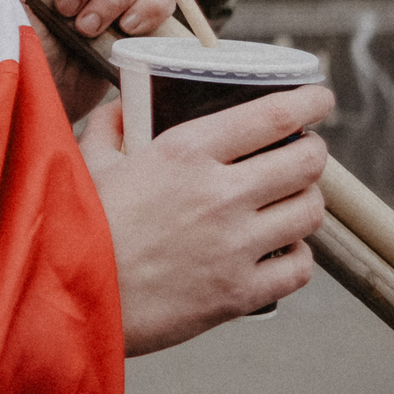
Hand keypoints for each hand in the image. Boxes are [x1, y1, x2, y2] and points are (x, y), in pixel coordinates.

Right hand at [79, 84, 333, 355]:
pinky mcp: (240, 293)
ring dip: (308, 200)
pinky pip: (300, 268)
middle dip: (314, 151)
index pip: (272, 116)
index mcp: (185, 152)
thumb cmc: (78, 226)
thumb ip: (109, 127)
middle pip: (305, 162)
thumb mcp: (89, 162)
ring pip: (310, 212)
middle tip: (306, 151)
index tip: (321, 97)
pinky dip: (299, 254)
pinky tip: (283, 247)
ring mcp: (235, 246)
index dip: (309, 102)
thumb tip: (121, 107)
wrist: (72, 296)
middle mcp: (219, 194)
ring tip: (295, 198)